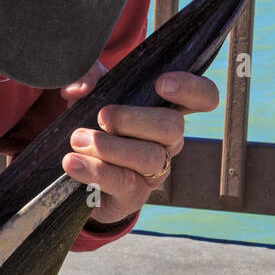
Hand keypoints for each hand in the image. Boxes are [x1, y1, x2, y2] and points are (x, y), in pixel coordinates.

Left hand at [59, 66, 218, 225]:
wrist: (75, 171)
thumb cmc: (92, 123)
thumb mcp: (89, 94)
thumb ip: (86, 78)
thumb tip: (80, 87)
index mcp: (165, 110)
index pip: (203, 98)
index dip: (193, 89)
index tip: (162, 83)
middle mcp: (168, 141)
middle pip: (173, 126)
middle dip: (134, 118)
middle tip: (102, 116)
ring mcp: (155, 171)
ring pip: (149, 157)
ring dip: (110, 146)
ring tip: (78, 139)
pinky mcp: (134, 195)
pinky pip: (123, 182)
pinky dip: (95, 170)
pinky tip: (71, 162)